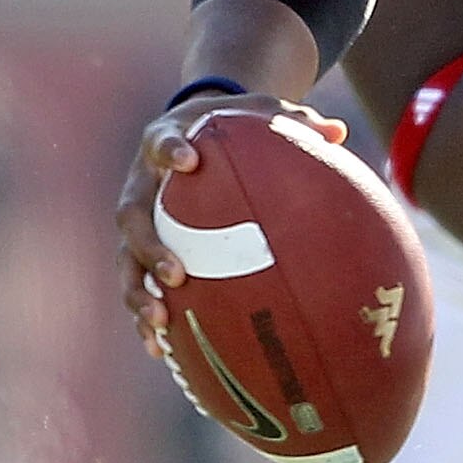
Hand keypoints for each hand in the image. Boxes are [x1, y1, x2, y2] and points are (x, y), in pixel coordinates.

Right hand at [114, 92, 345, 357]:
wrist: (190, 136)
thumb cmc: (232, 127)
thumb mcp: (260, 114)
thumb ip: (292, 122)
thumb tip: (337, 132)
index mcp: (165, 143)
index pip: (160, 142)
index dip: (169, 150)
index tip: (188, 160)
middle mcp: (141, 184)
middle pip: (131, 217)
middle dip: (150, 247)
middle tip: (176, 274)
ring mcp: (137, 221)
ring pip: (126, 259)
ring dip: (138, 291)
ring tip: (159, 322)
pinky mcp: (138, 250)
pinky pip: (138, 285)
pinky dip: (145, 316)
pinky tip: (160, 348)